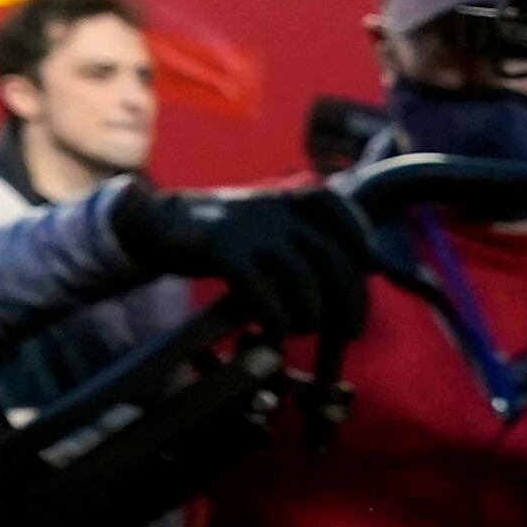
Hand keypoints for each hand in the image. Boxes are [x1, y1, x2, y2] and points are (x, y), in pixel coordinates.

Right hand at [114, 180, 375, 342]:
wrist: (156, 224)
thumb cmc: (224, 235)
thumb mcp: (270, 220)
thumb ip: (312, 236)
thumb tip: (371, 265)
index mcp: (289, 196)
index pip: (343, 215)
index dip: (361, 247)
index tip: (366, 274)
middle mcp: (274, 206)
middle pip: (331, 256)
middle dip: (349, 300)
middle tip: (350, 331)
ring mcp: (248, 227)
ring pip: (301, 277)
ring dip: (310, 313)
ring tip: (301, 327)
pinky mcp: (222, 249)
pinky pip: (262, 292)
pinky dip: (275, 318)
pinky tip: (272, 330)